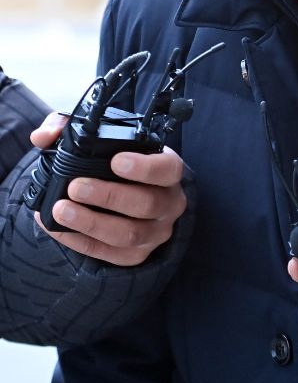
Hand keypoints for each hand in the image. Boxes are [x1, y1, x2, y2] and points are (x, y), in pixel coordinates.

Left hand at [30, 113, 186, 266]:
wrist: (130, 195)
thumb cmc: (117, 162)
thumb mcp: (103, 138)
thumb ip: (72, 128)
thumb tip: (43, 136)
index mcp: (168, 170)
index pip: (167, 169)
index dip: (144, 167)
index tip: (115, 161)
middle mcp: (169, 202)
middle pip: (147, 204)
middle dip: (108, 196)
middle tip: (75, 187)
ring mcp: (155, 232)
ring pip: (129, 234)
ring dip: (92, 223)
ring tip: (61, 210)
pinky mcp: (136, 255)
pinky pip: (110, 253)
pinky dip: (79, 241)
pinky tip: (57, 227)